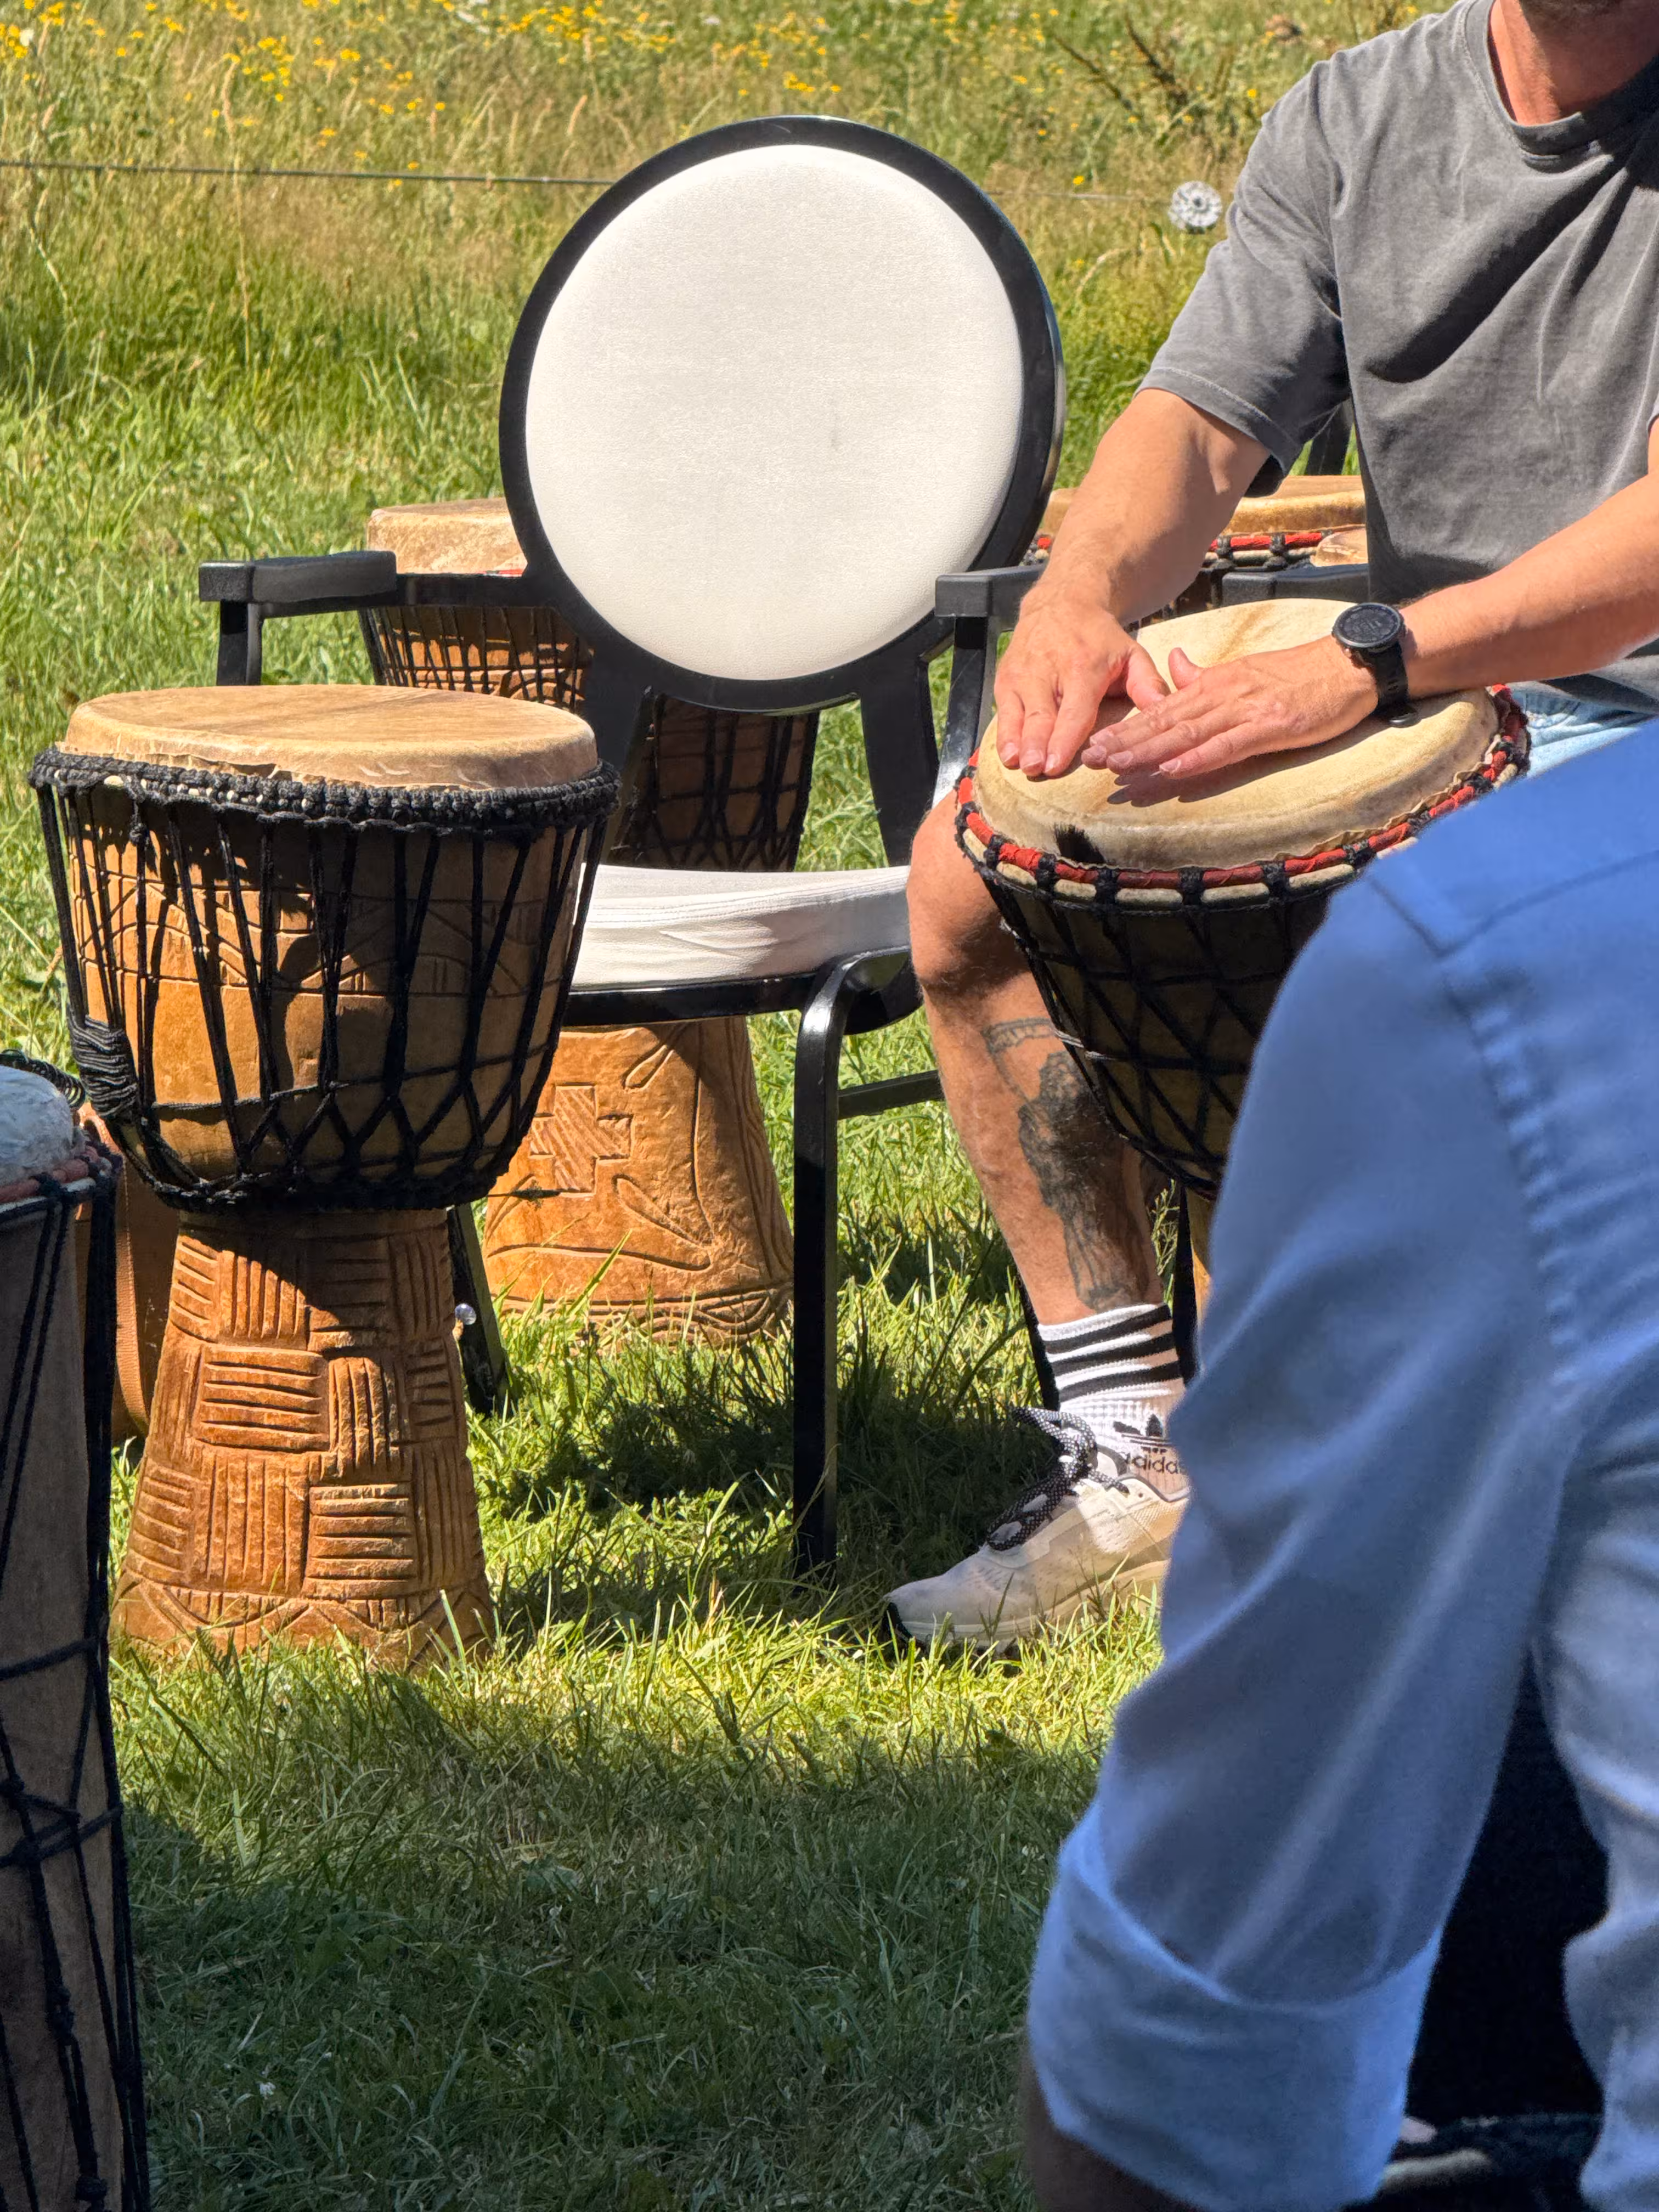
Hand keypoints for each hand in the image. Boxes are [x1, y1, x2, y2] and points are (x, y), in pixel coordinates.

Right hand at [995, 589, 1171, 779]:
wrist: (1060, 603)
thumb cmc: (1099, 638)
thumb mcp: (1130, 652)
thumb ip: (1147, 682)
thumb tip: (1161, 709)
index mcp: (1083, 667)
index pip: (1074, 709)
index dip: (1065, 737)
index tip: (1058, 763)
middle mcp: (1049, 671)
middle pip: (1042, 715)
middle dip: (1038, 743)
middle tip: (1037, 769)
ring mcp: (1023, 674)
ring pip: (1017, 714)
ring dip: (1017, 741)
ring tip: (1019, 764)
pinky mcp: (1006, 678)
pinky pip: (1003, 710)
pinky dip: (1003, 734)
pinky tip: (1007, 754)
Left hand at [1091, 635, 1380, 782]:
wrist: (1348, 667)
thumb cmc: (1299, 676)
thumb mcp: (1244, 671)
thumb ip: (1204, 675)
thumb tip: (1173, 663)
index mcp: (1216, 684)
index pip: (1162, 710)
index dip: (1126, 728)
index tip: (1094, 744)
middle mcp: (1224, 694)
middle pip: (1166, 721)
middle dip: (1126, 741)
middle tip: (1090, 759)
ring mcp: (1247, 710)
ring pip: (1189, 733)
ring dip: (1151, 751)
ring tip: (1118, 766)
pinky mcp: (1272, 725)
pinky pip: (1229, 745)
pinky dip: (1199, 758)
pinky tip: (1174, 769)